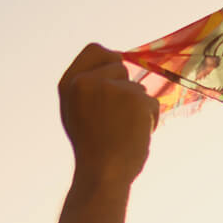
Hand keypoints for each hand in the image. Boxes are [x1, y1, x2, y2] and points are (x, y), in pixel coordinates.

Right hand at [58, 43, 158, 187]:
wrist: (103, 173)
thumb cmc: (92, 149)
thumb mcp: (77, 112)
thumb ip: (89, 87)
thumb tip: (115, 61)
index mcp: (69, 83)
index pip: (95, 49)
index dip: (110, 58)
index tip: (118, 68)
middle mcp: (87, 81)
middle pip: (120, 66)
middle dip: (127, 88)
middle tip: (119, 116)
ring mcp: (112, 88)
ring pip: (139, 88)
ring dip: (139, 108)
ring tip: (124, 131)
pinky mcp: (135, 99)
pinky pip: (152, 102)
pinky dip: (150, 119)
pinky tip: (136, 135)